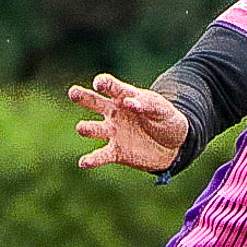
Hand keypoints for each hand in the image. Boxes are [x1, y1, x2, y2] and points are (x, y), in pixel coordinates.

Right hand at [70, 74, 187, 171]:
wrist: (173, 144)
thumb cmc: (165, 119)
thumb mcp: (161, 109)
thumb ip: (147, 104)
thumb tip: (129, 102)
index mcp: (124, 97)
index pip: (111, 87)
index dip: (104, 83)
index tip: (99, 84)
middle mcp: (113, 113)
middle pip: (94, 102)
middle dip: (83, 97)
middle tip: (73, 92)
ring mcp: (112, 132)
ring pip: (95, 129)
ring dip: (88, 128)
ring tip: (82, 128)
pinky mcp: (116, 152)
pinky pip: (102, 155)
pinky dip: (93, 159)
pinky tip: (83, 162)